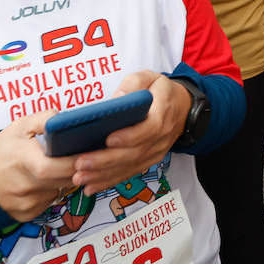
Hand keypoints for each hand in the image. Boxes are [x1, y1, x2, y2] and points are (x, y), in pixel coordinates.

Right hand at [0, 111, 78, 221]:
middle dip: (78, 169)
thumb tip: (65, 119)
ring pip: (60, 191)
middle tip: (84, 157)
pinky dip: (53, 190)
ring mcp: (26, 203)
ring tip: (62, 165)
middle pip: (64, 180)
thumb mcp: (19, 127)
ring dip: (66, 179)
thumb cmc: (2, 150)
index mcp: (24, 161)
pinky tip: (47, 180)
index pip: (57, 166)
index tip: (89, 152)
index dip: (76, 161)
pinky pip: (50, 201)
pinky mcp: (27, 214)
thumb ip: (44, 120)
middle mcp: (26, 186)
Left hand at [69, 72, 191, 193]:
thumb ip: (134, 84)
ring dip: (103, 175)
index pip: (149, 129)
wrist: (182, 108)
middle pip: (134, 153)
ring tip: (80, 177)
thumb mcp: (150, 77)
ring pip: (129, 167)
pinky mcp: (148, 161)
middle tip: (81, 164)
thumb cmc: (160, 91)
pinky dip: (110, 181)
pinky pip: (129, 173)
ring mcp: (155, 152)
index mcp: (162, 114)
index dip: (130, 136)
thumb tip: (117, 97)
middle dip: (106, 161)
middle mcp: (160, 137)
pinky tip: (91, 186)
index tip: (108, 139)